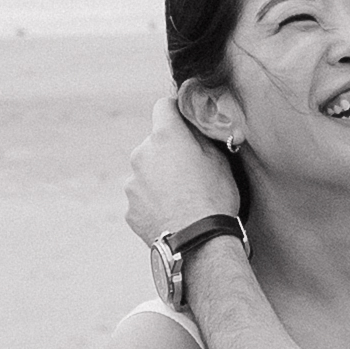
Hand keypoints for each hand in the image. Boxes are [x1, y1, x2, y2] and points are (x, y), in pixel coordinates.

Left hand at [126, 97, 239, 245]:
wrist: (199, 242)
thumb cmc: (214, 198)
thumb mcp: (219, 160)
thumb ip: (200, 137)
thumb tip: (194, 127)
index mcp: (165, 136)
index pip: (163, 106)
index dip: (175, 111)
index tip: (184, 121)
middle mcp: (142, 154)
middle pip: (154, 143)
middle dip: (168, 152)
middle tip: (190, 171)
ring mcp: (132, 183)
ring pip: (146, 172)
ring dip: (159, 178)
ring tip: (181, 198)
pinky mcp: (130, 208)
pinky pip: (142, 198)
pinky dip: (154, 202)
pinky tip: (172, 214)